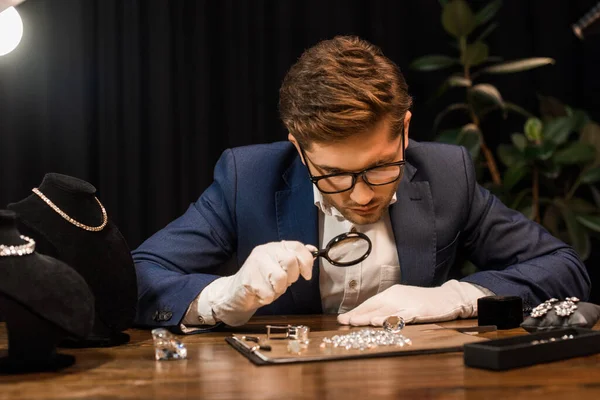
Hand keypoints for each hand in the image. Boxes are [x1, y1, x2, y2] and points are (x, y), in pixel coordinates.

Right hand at [203, 241, 314, 325]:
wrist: (236, 292)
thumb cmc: (262, 280)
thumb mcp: (281, 267)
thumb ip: (296, 259)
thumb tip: (313, 250)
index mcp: (274, 247)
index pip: (297, 246)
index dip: (306, 261)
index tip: (307, 275)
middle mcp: (264, 251)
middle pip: (290, 261)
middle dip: (292, 277)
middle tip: (285, 283)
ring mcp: (255, 264)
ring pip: (281, 278)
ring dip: (279, 289)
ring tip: (271, 288)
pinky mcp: (249, 279)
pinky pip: (269, 293)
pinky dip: (268, 298)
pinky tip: (261, 294)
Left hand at [337, 280, 483, 325]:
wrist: (446, 297)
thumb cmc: (422, 301)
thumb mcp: (402, 302)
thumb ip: (387, 308)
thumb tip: (369, 316)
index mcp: (391, 293)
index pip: (370, 303)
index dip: (356, 311)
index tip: (342, 318)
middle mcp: (396, 296)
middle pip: (374, 306)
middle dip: (358, 314)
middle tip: (344, 321)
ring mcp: (406, 302)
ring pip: (385, 311)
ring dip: (369, 316)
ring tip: (356, 321)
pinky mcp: (417, 309)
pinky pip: (402, 316)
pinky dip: (391, 319)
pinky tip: (382, 323)